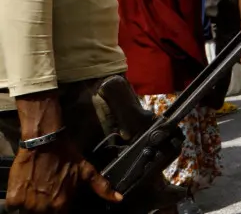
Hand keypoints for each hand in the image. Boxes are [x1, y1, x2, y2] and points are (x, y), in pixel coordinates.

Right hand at [8, 93, 121, 211]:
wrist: (45, 141)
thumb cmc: (67, 156)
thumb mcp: (87, 171)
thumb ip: (102, 188)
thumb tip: (119, 199)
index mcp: (62, 205)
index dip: (60, 209)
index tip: (58, 200)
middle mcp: (45, 208)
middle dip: (46, 207)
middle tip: (47, 191)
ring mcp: (27, 204)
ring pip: (29, 212)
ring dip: (32, 204)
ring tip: (39, 187)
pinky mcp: (14, 198)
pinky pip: (14, 206)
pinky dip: (18, 199)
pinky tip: (27, 186)